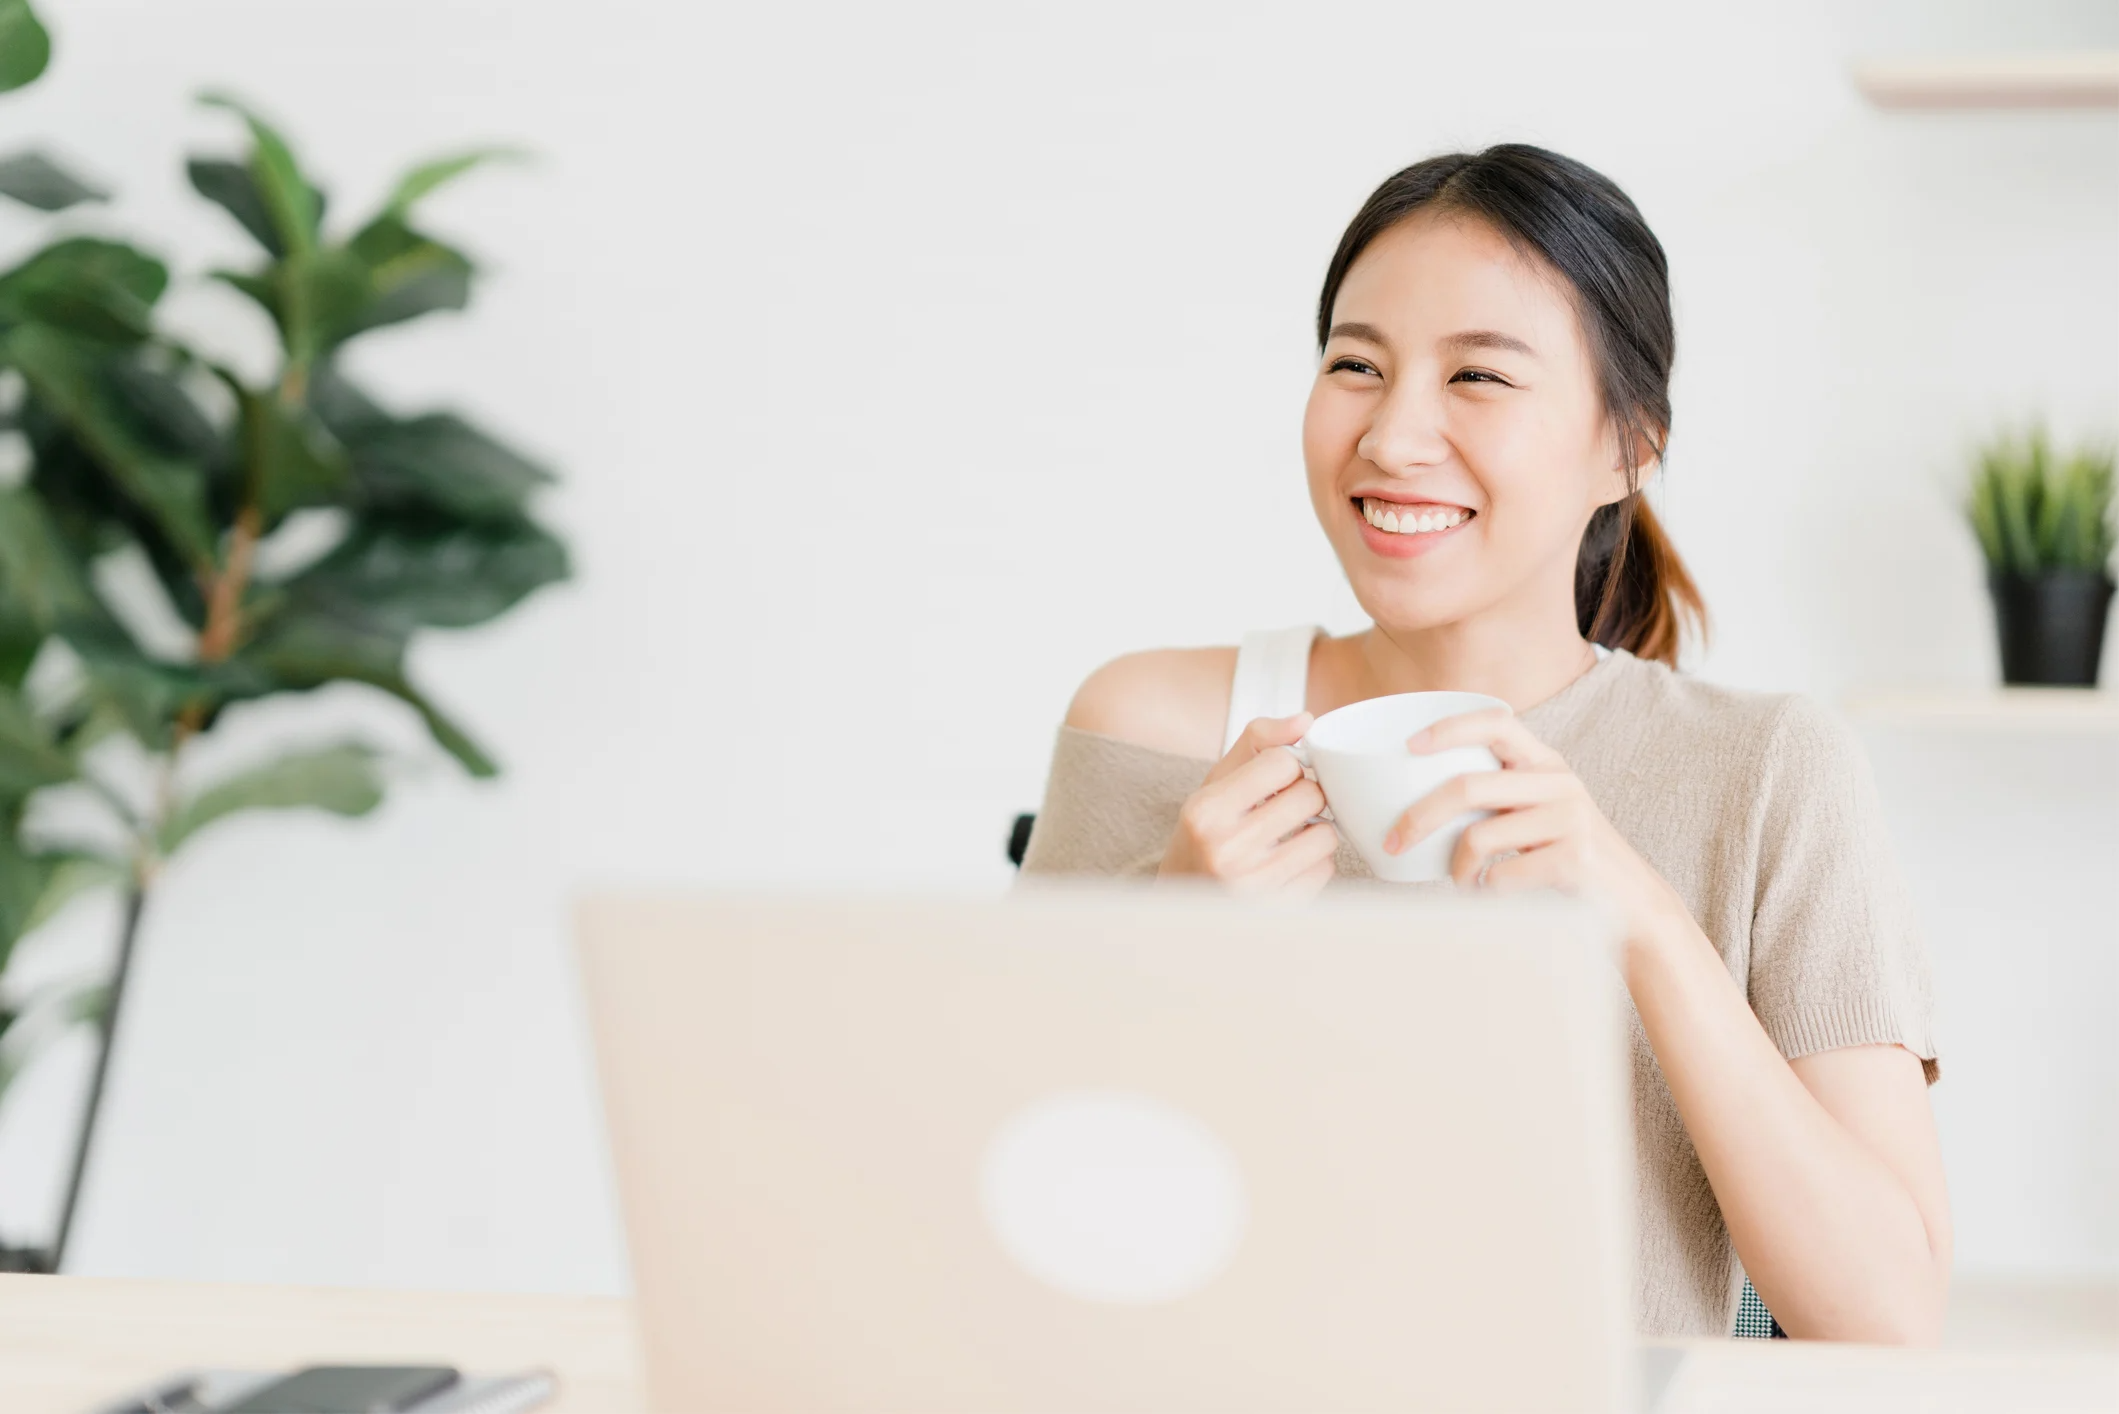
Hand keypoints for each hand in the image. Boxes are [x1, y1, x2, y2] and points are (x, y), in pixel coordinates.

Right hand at [1159, 713, 1337, 895]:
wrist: (1183, 901)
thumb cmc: (1205, 835)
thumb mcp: (1216, 783)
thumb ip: (1257, 743)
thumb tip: (1306, 719)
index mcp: (1207, 811)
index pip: (1282, 762)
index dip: (1288, 766)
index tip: (1277, 780)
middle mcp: (1226, 848)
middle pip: (1310, 796)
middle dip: (1306, 796)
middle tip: (1287, 808)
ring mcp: (1253, 885)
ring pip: (1326, 836)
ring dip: (1316, 832)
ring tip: (1290, 837)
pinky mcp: (1278, 910)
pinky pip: (1325, 871)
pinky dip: (1314, 864)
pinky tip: (1290, 864)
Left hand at [1383, 707, 1691, 951]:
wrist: (1630, 903)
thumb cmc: (1564, 855)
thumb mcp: (1535, 811)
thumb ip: (1494, 795)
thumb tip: (1409, 799)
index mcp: (1545, 762)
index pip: (1497, 722)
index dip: (1450, 727)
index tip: (1408, 745)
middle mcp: (1559, 782)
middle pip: (1468, 787)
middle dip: (1419, 816)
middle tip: (1394, 841)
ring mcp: (1570, 818)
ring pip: (1479, 836)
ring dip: (1456, 868)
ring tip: (1462, 881)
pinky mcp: (1574, 858)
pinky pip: (1501, 875)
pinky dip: (1484, 891)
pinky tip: (1491, 894)